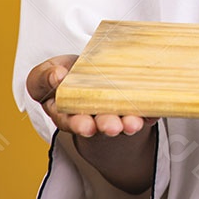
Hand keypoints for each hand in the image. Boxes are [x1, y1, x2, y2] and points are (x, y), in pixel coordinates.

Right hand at [26, 54, 156, 138]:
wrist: (92, 71)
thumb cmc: (66, 74)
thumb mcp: (46, 73)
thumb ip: (44, 77)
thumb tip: (56, 75)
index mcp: (67, 111)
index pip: (71, 121)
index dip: (79, 124)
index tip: (87, 126)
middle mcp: (92, 116)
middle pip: (99, 124)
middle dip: (107, 125)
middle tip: (114, 127)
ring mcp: (114, 112)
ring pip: (122, 120)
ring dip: (129, 122)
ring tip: (134, 123)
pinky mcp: (134, 106)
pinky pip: (143, 111)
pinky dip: (149, 113)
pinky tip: (154, 113)